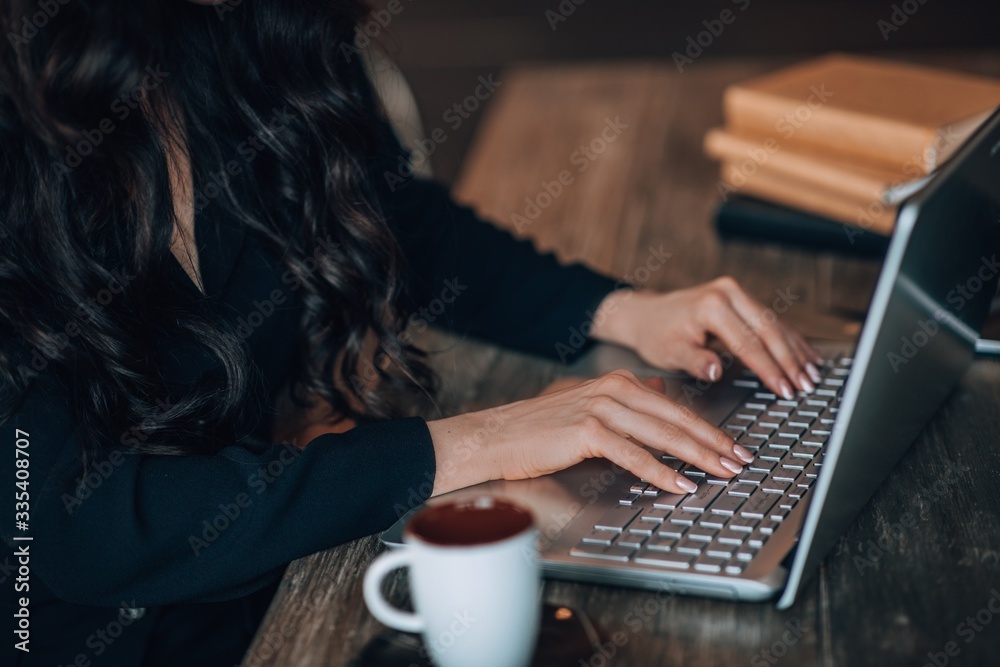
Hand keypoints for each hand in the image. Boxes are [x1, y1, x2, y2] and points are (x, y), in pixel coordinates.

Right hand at [425, 369, 753, 496]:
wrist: (497, 435)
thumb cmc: (540, 429)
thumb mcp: (588, 405)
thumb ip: (624, 402)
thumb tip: (657, 393)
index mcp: (618, 383)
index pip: (674, 408)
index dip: (708, 428)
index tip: (733, 446)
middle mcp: (613, 389)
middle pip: (676, 418)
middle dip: (714, 442)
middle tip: (742, 460)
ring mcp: (600, 407)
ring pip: (661, 433)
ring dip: (697, 455)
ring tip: (723, 471)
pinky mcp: (586, 430)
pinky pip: (633, 453)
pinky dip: (660, 470)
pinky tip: (680, 482)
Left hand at [590, 277, 822, 398]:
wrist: (645, 314)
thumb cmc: (655, 334)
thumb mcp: (668, 352)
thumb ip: (694, 361)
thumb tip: (716, 371)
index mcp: (711, 306)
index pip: (749, 343)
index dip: (769, 369)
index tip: (785, 389)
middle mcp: (728, 293)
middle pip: (769, 330)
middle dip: (790, 360)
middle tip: (806, 385)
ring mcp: (736, 292)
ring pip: (775, 324)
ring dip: (795, 350)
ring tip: (813, 373)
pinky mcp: (740, 297)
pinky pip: (770, 320)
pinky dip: (789, 339)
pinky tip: (805, 354)